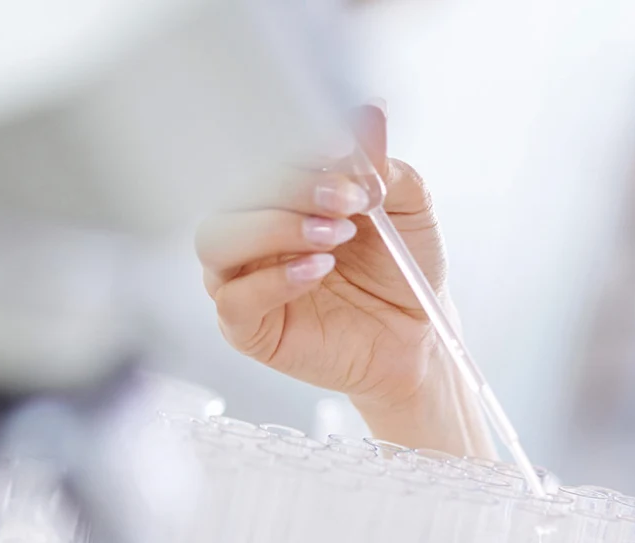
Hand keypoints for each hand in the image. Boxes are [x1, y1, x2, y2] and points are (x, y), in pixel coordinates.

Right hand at [196, 105, 484, 448]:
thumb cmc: (401, 270)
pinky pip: (233, 299)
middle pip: (233, 193)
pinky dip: (274, 280)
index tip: (343, 148)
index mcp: (277, 193)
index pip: (258, 154)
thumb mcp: (405, 208)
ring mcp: (242, 279)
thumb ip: (380, 163)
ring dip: (275, 227)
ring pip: (217, 239)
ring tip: (335, 235)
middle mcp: (250, 230)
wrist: (418, 338)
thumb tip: (369, 111)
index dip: (294, 146)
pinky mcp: (248, 328)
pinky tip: (318, 269)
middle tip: (349, 200)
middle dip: (292, 186)